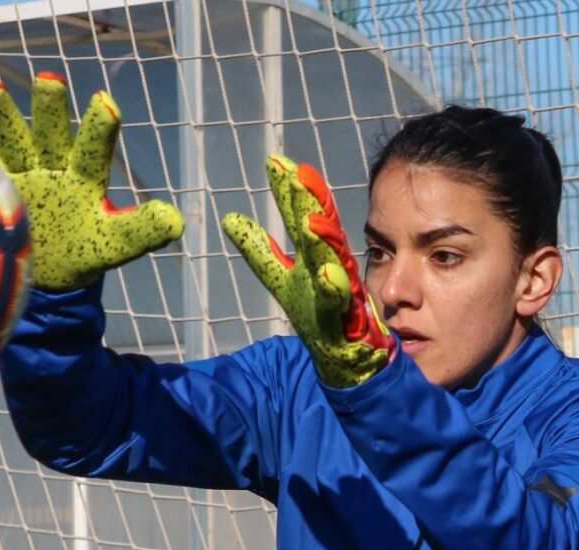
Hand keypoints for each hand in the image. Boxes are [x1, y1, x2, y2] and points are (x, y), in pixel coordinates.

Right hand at [0, 73, 182, 291]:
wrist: (46, 272)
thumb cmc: (85, 253)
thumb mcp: (114, 244)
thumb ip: (141, 231)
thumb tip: (175, 220)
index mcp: (85, 178)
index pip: (96, 149)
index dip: (101, 128)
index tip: (107, 102)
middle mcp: (54, 167)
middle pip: (53, 133)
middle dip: (51, 109)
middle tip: (50, 80)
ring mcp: (22, 173)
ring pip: (14, 139)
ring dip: (3, 115)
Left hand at [221, 156, 392, 387]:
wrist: (349, 358)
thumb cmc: (320, 315)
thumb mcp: (281, 277)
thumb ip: (259, 249)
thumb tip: (230, 218)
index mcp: (315, 254)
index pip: (301, 215)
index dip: (289, 191)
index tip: (275, 162)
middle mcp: (331, 265)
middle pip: (319, 227)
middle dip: (309, 200)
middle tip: (297, 172)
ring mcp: (342, 290)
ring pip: (333, 258)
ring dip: (322, 237)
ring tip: (308, 218)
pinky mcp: (346, 318)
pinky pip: (339, 301)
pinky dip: (333, 285)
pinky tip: (325, 271)